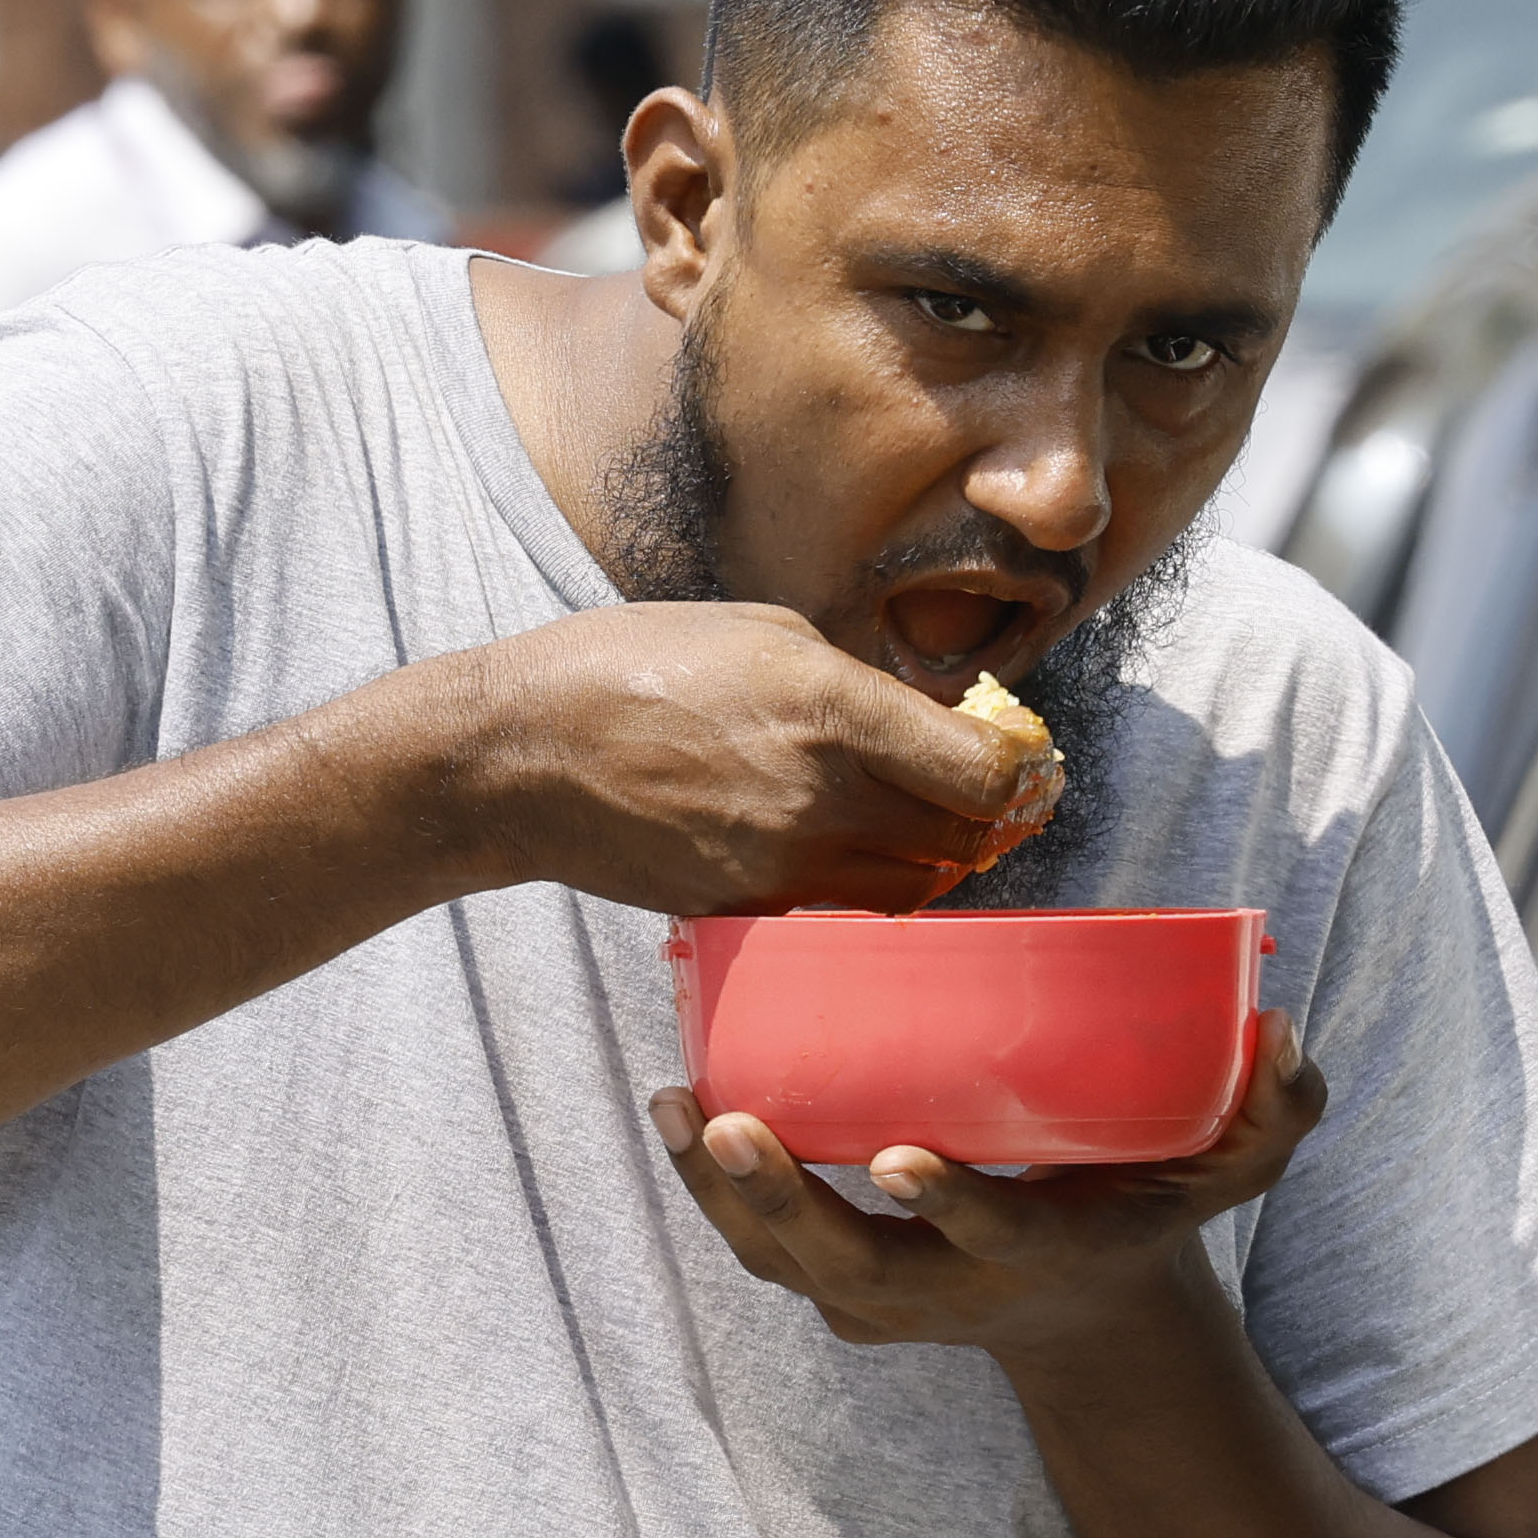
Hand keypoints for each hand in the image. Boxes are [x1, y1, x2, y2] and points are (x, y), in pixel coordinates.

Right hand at [440, 601, 1057, 916]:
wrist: (517, 757)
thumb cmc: (625, 666)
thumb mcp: (760, 630)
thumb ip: (856, 680)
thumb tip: (925, 717)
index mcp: (832, 709)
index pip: (986, 772)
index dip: (1020, 770)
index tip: (1016, 756)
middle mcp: (820, 797)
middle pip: (963, 838)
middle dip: (986, 816)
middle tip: (983, 791)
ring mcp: (781, 865)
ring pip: (910, 887)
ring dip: (930, 858)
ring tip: (915, 821)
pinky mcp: (747, 907)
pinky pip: (839, 906)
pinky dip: (858, 882)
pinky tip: (833, 841)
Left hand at [648, 1014, 1322, 1370]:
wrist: (1084, 1308)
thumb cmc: (1148, 1209)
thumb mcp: (1229, 1170)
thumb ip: (1273, 1108)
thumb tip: (1279, 1030)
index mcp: (1036, 1257)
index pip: (989, 1240)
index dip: (945, 1206)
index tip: (897, 1159)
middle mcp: (942, 1293)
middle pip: (842, 1261)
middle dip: (778, 1200)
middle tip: (723, 1124)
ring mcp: (876, 1298)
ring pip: (779, 1258)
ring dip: (715, 1193)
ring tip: (671, 1105)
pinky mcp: (832, 1281)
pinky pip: (758, 1245)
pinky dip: (708, 1189)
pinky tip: (672, 1110)